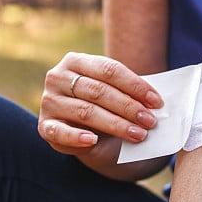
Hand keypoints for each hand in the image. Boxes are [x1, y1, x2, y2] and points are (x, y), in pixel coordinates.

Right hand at [38, 52, 162, 157]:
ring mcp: (49, 101)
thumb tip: (156, 103)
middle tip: (150, 121)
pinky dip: (77, 137)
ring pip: (86, 111)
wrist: (79, 127)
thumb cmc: (101, 105)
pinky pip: (60, 132)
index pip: (109, 70)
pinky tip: (93, 140)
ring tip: (138, 135)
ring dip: (115, 124)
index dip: (135, 85)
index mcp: (76, 61)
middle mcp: (58, 77)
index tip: (157, 102)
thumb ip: (128, 93)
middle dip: (128, 107)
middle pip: (98, 91)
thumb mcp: (112, 92)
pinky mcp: (45, 126)